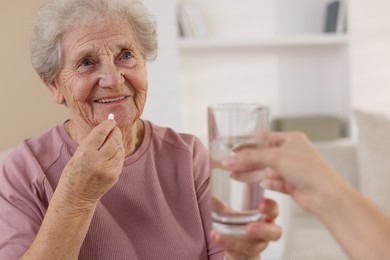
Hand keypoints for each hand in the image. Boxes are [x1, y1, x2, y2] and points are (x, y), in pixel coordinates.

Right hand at [58, 119, 124, 205]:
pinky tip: (114, 150)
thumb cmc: (73, 174)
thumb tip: (106, 128)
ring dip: (118, 141)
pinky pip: (121, 159)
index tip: (110, 120)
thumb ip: (91, 141)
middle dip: (115, 132)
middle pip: (114, 140)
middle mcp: (98, 161)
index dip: (107, 125)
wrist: (76, 197)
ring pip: (120, 149)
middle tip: (113, 128)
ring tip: (113, 139)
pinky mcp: (115, 175)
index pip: (101, 133)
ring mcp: (108, 170)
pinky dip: (119, 152)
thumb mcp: (77, 154)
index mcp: (85, 154)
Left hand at [211, 198, 280, 259]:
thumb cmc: (239, 227)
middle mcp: (266, 233)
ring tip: (218, 235)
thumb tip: (211, 197)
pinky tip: (216, 238)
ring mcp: (258, 246)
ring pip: (252, 247)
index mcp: (265, 218)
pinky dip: (227, 246)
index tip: (263, 203)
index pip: (273, 210)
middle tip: (249, 229)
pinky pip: (240, 254)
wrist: (239, 250)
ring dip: (234, 241)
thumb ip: (221, 207)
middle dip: (262, 230)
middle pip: (273, 233)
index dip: (271, 207)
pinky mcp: (248, 257)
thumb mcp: (231, 215)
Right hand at [222, 132, 342, 212]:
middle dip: (247, 160)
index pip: (265, 138)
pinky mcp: (292, 185)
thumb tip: (228, 160)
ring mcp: (292, 170)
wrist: (325, 195)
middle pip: (263, 155)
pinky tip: (259, 184)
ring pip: (267, 170)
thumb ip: (249, 158)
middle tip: (230, 163)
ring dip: (252, 173)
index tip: (234, 149)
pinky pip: (274, 182)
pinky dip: (266, 183)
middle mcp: (292, 153)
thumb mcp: (275, 157)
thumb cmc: (309, 170)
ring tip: (234, 174)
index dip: (249, 143)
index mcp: (292, 139)